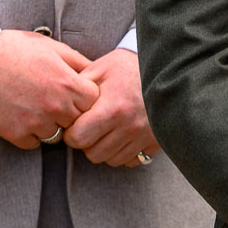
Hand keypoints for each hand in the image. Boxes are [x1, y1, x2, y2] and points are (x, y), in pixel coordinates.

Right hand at [0, 29, 98, 149]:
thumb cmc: (13, 49)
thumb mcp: (50, 47)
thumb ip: (77, 62)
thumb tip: (96, 73)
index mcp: (66, 83)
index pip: (94, 102)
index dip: (86, 97)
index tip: (76, 92)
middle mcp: (54, 105)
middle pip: (78, 121)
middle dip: (71, 112)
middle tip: (54, 100)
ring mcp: (35, 122)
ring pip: (57, 135)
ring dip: (51, 125)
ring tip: (36, 106)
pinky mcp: (15, 134)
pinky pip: (34, 143)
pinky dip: (30, 134)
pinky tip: (21, 115)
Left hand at [62, 49, 157, 167]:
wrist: (168, 67)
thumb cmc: (129, 66)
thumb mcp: (101, 68)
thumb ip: (78, 87)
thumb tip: (60, 105)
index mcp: (112, 108)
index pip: (78, 139)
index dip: (71, 132)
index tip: (75, 123)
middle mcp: (129, 127)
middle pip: (93, 154)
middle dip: (87, 142)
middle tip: (90, 126)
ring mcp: (144, 137)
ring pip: (111, 160)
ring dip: (104, 148)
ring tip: (107, 129)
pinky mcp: (156, 142)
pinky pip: (132, 160)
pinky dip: (124, 152)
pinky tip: (123, 135)